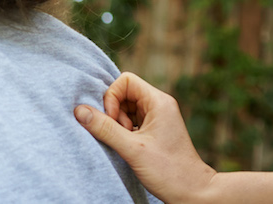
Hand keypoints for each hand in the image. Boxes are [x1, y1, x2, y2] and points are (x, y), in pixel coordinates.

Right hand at [74, 72, 214, 202]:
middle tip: (120, 134)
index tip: (114, 121)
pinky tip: (130, 147)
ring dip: (118, 124)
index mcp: (159, 102)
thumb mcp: (132, 149)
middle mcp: (159, 105)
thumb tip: (79, 110)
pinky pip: (131, 121)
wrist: (193, 192)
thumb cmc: (169, 171)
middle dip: (114, 113)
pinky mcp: (154, 130)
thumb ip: (104, 128)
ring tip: (127, 143)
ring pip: (125, 108)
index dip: (112, 97)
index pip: (125, 80)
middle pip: (124, 93)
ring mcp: (157, 118)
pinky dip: (124, 132)